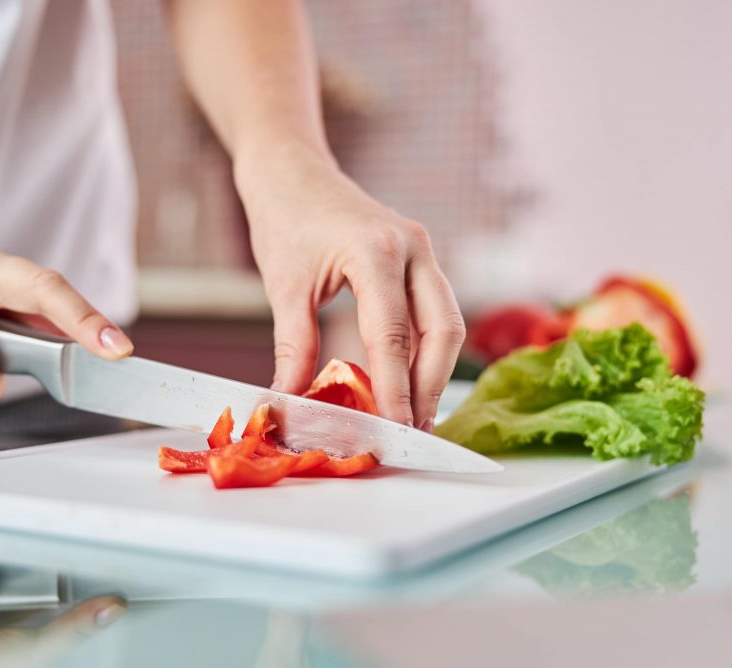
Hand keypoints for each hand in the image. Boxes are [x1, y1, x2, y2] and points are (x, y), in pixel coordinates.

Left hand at [236, 146, 465, 428]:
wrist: (293, 171)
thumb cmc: (284, 219)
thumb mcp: (284, 287)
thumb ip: (294, 348)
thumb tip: (291, 404)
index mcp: (376, 250)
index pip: (394, 336)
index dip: (396, 390)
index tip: (394, 432)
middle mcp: (412, 248)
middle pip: (442, 331)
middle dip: (430, 387)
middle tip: (412, 432)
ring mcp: (422, 252)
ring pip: (447, 324)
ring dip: (435, 373)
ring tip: (414, 416)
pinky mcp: (420, 260)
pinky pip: (434, 313)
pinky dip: (426, 351)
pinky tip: (411, 382)